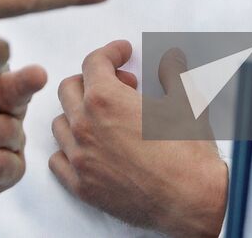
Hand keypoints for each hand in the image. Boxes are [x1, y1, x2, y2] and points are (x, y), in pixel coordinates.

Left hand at [49, 41, 227, 237]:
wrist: (192, 200)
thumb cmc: (188, 152)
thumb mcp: (186, 100)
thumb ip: (173, 71)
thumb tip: (171, 57)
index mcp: (106, 100)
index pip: (94, 62)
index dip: (111, 52)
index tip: (123, 53)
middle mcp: (85, 126)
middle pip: (70, 88)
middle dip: (94, 80)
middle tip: (122, 86)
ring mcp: (80, 158)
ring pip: (61, 123)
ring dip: (79, 113)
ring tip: (106, 117)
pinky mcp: (82, 186)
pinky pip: (58, 160)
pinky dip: (70, 149)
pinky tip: (92, 147)